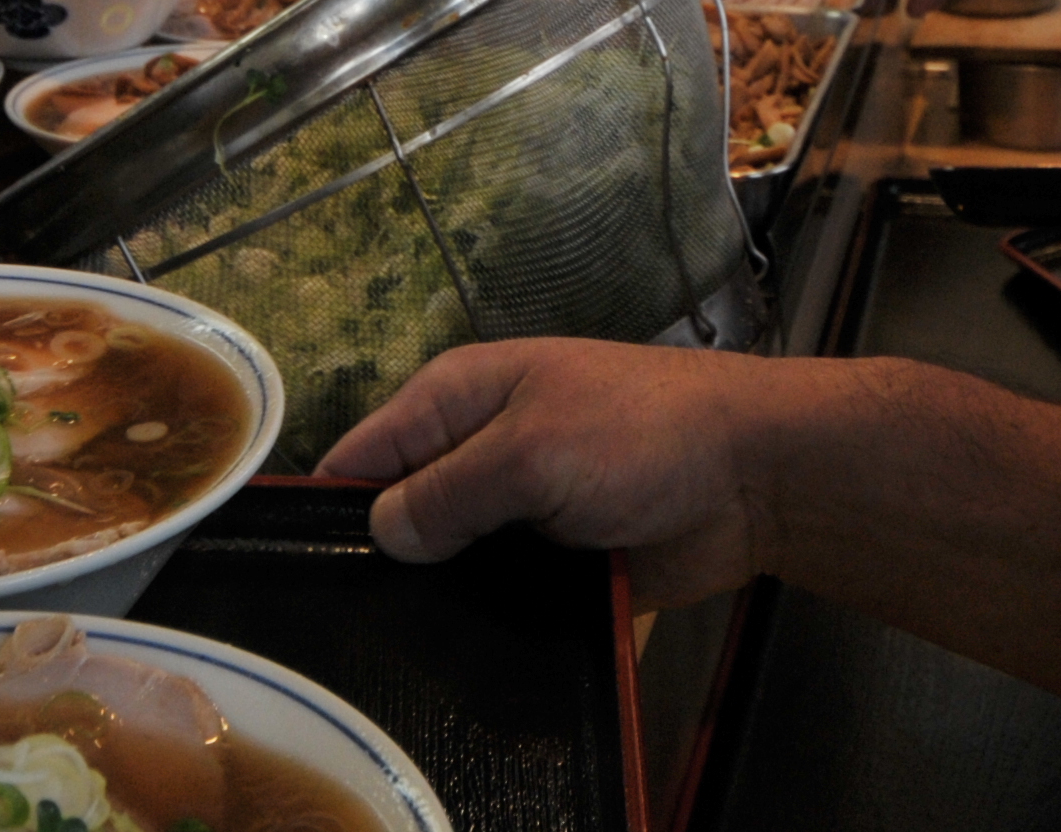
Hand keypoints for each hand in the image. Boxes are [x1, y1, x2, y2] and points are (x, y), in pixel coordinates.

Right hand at [318, 340, 786, 607]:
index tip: (304, 574)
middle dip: (385, 566)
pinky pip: (498, 600)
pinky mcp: (552, 566)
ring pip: (449, 567)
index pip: (364, 452)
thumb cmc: (642, 434)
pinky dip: (488, 623)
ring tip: (410, 652)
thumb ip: (448, 491)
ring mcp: (517, 513)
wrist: (756, 476)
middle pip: (401, 517)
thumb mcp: (531, 450)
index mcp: (459, 399)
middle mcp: (478, 452)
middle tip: (357, 631)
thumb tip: (374, 534)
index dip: (328, 509)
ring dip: (441, 600)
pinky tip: (470, 661)